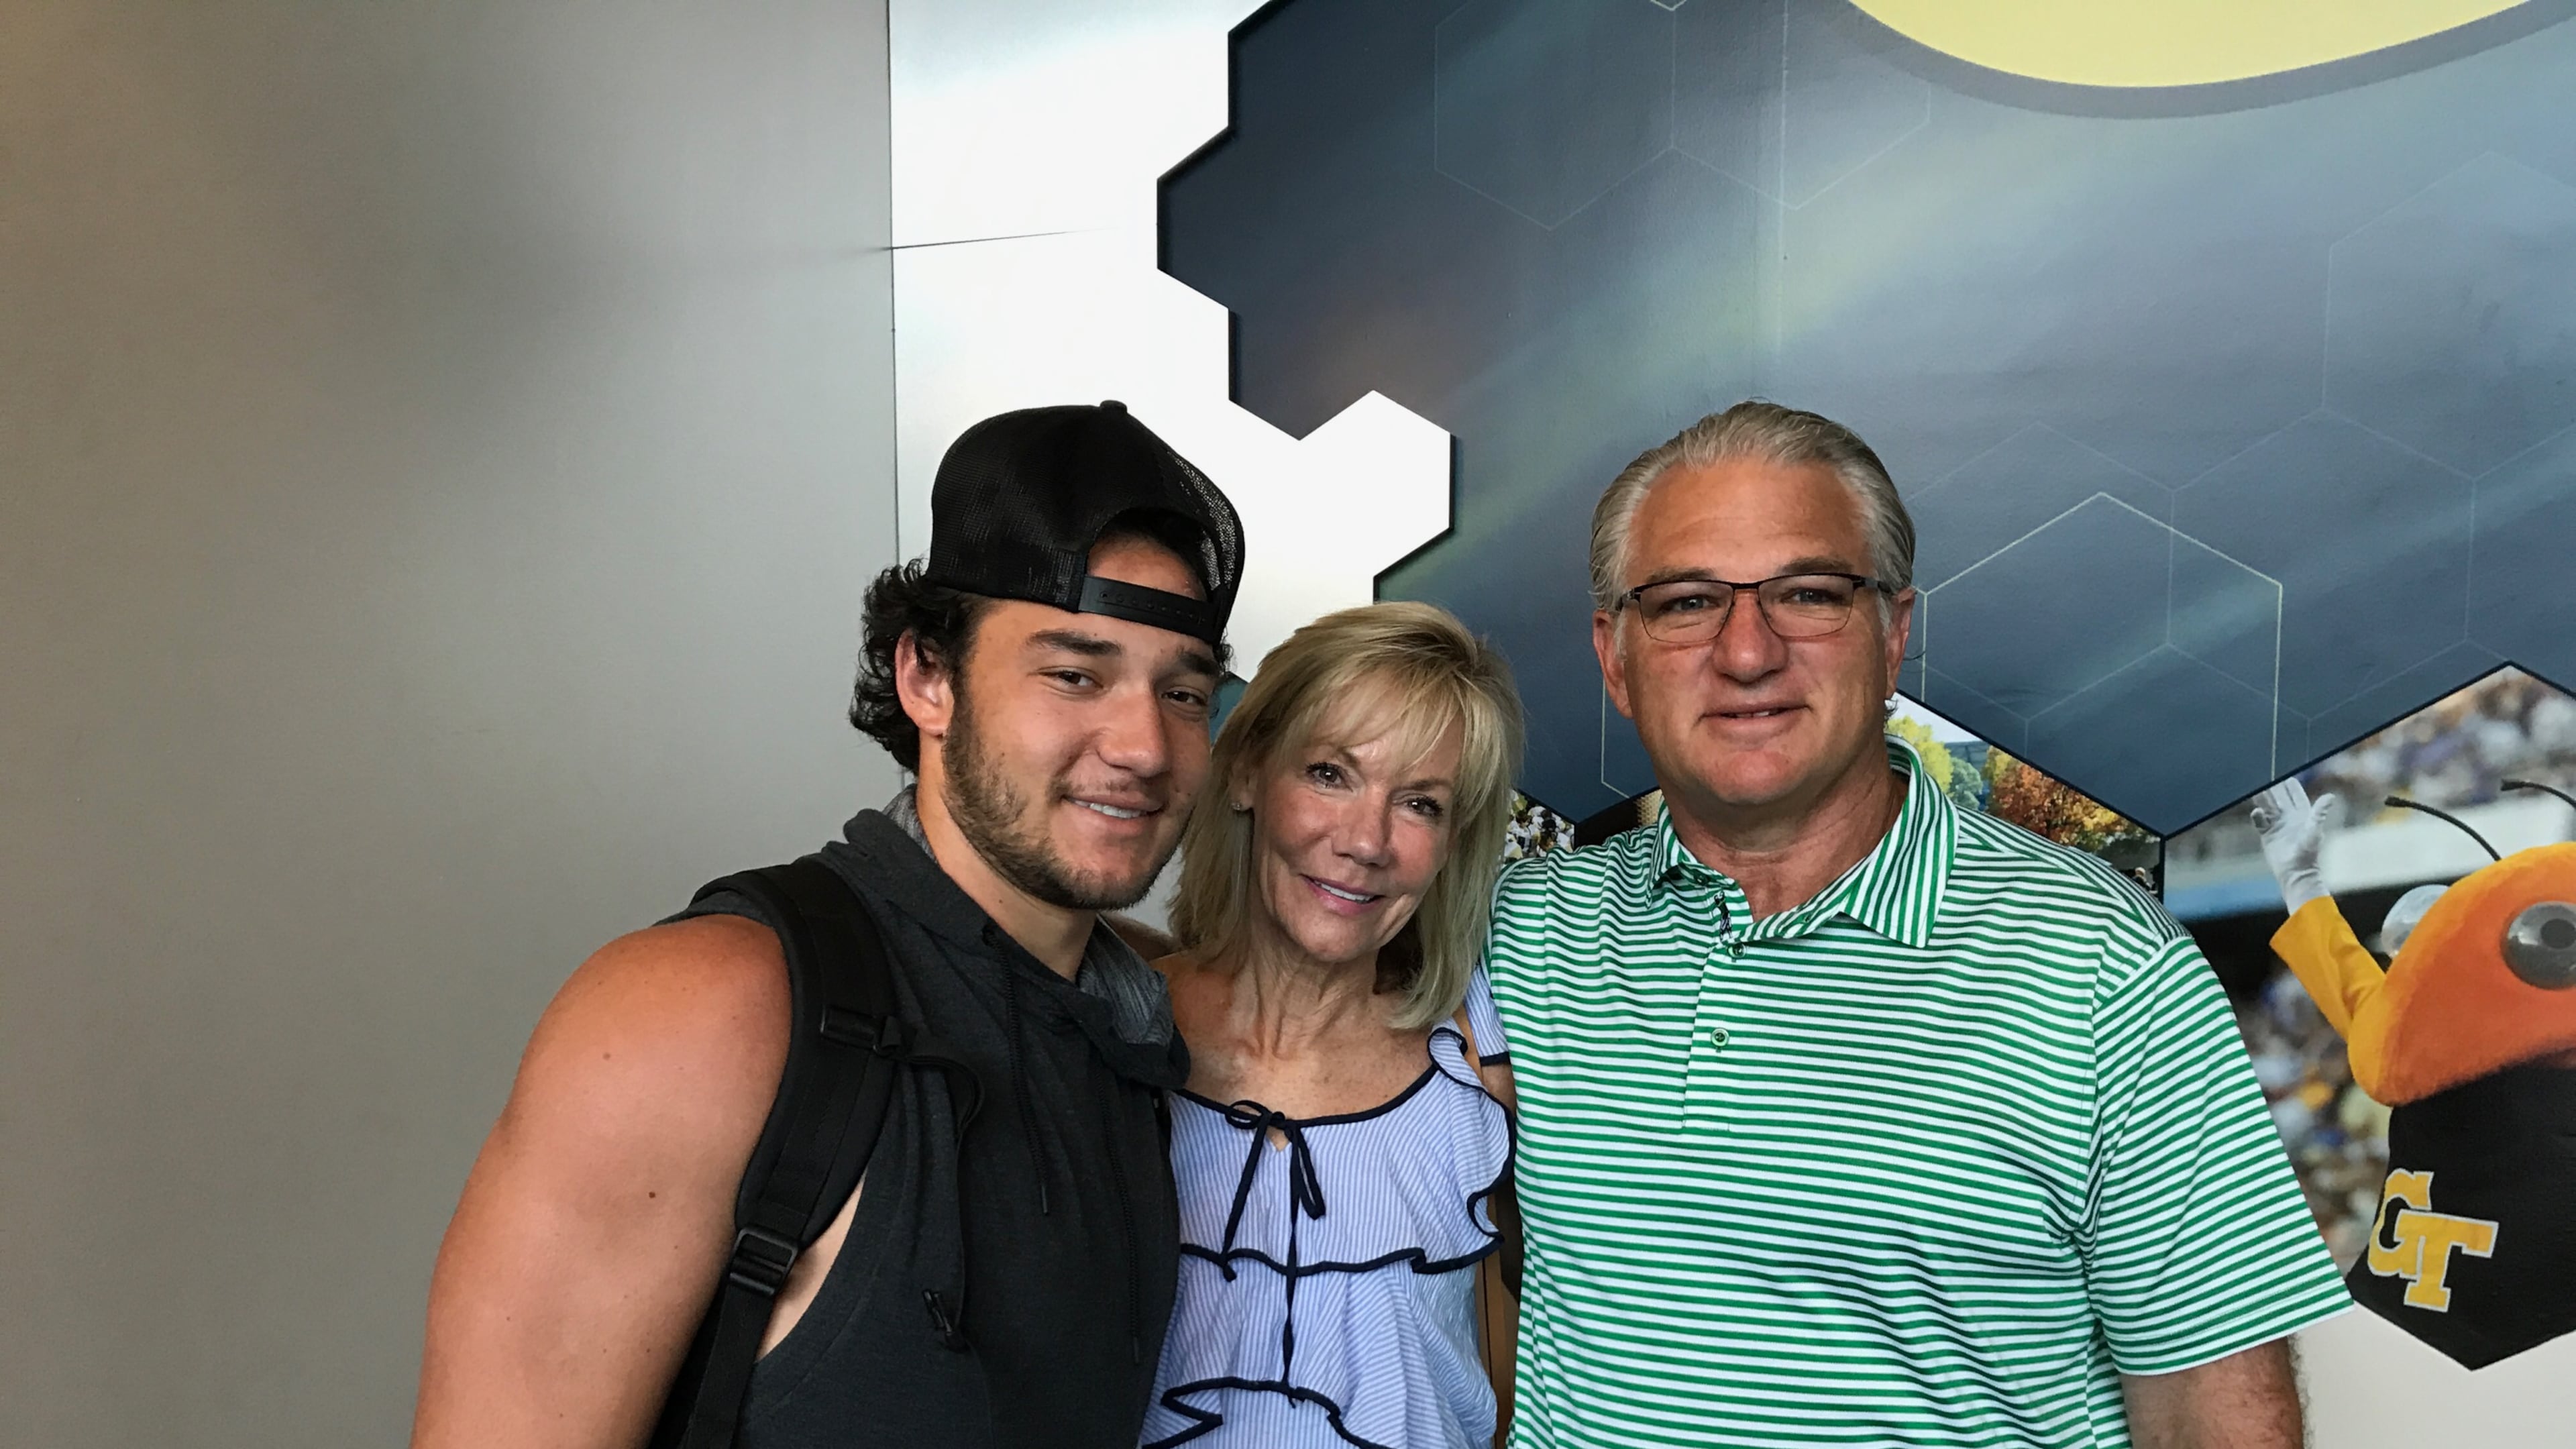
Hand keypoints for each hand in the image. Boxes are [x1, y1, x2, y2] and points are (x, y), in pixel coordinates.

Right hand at [2248, 779, 2336, 912]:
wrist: (2296, 873)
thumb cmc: (2309, 853)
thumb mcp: (2315, 830)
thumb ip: (2320, 813)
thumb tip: (2330, 796)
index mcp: (2302, 814)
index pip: (2295, 794)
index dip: (2290, 784)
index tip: (2284, 773)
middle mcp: (2288, 818)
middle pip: (2278, 798)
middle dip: (2272, 787)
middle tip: (2265, 774)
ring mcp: (2277, 825)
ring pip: (2267, 806)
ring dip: (2262, 798)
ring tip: (2255, 787)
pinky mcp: (2267, 835)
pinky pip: (2259, 821)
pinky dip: (2257, 816)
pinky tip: (2257, 812)